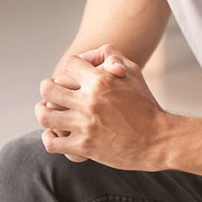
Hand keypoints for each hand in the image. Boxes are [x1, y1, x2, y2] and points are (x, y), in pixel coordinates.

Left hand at [35, 44, 166, 170]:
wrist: (158, 140)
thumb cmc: (146, 105)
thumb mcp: (134, 72)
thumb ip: (112, 56)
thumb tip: (93, 54)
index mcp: (101, 81)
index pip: (69, 65)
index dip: (70, 68)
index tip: (73, 76)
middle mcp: (90, 101)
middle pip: (49, 88)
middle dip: (48, 88)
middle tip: (52, 92)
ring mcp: (85, 125)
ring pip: (45, 115)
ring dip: (42, 112)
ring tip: (46, 111)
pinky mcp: (84, 147)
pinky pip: (52, 142)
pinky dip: (49, 138)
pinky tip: (54, 134)